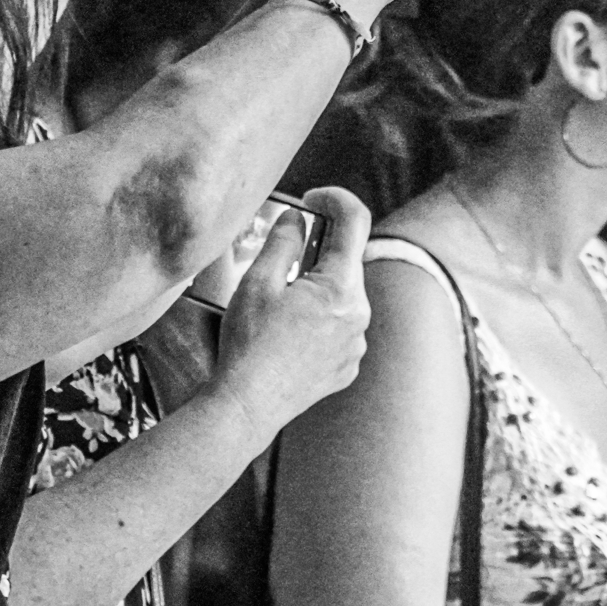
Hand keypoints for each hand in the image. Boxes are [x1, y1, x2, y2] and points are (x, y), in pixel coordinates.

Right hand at [210, 188, 372, 439]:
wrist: (247, 407)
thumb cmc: (249, 345)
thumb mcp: (258, 282)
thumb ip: (283, 241)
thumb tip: (297, 218)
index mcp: (341, 289)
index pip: (356, 222)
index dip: (336, 198)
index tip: (313, 198)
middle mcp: (359, 317)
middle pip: (346, 264)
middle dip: (317, 252)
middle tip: (280, 258)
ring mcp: (356, 345)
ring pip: (342, 298)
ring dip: (316, 289)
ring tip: (278, 306)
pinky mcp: (346, 367)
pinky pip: (339, 329)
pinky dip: (318, 320)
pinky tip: (287, 334)